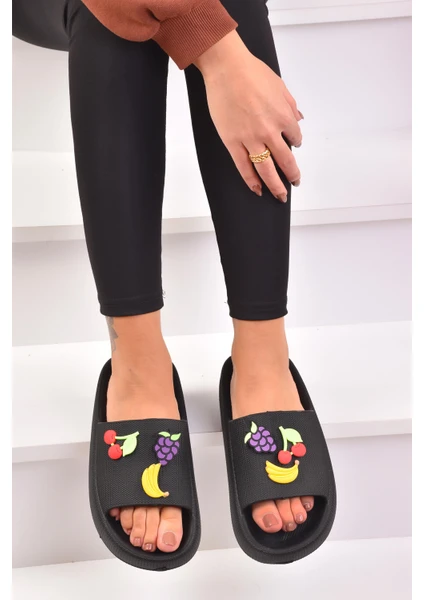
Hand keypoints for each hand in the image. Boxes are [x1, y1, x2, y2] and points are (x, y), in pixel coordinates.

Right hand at [194, 31, 302, 201]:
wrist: (227, 68)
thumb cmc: (251, 72)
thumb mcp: (280, 86)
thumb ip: (291, 106)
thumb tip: (298, 119)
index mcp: (284, 117)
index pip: (295, 138)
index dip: (295, 143)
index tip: (293, 146)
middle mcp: (270, 132)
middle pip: (285, 162)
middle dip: (292, 175)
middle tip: (294, 182)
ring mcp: (251, 139)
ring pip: (266, 170)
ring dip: (275, 186)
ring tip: (280, 195)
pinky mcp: (233, 142)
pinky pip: (244, 167)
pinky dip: (251, 181)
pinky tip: (257, 189)